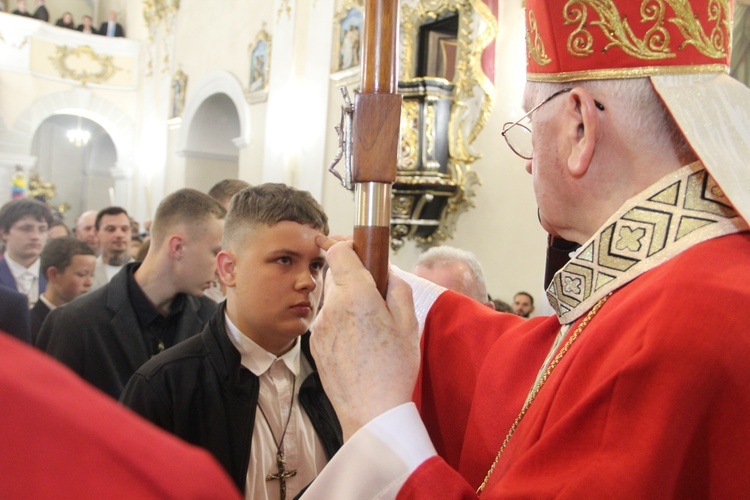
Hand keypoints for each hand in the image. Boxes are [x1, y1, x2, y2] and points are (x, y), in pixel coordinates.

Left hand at [312, 235, 419, 440]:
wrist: (370, 412)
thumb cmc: (393, 369)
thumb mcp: (409, 324)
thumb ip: (398, 288)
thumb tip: (388, 272)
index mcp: (356, 295)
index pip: (339, 251)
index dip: (349, 245)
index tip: (359, 250)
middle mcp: (331, 306)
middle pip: (336, 275)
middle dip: (353, 278)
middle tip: (375, 297)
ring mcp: (319, 326)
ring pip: (331, 299)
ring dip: (347, 302)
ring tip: (369, 327)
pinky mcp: (315, 344)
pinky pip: (327, 321)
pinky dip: (340, 322)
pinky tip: (358, 343)